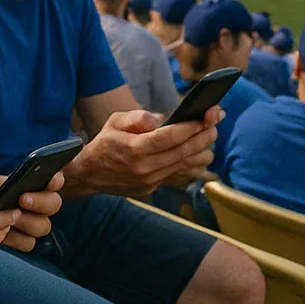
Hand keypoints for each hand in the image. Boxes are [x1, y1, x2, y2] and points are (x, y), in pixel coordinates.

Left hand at [1, 172, 64, 252]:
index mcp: (38, 182)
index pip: (55, 179)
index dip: (56, 179)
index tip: (50, 179)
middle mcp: (41, 202)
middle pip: (53, 204)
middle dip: (41, 201)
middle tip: (23, 199)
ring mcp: (33, 222)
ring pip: (43, 226)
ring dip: (27, 222)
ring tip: (9, 219)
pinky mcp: (23, 239)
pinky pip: (28, 242)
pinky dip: (16, 239)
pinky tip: (2, 234)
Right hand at [66, 108, 219, 197]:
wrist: (90, 173)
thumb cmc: (105, 142)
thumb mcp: (114, 122)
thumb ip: (136, 118)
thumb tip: (158, 119)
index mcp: (134, 149)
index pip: (170, 137)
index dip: (191, 126)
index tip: (206, 115)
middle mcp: (144, 167)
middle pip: (183, 151)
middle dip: (203, 135)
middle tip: (214, 123)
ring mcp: (149, 180)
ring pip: (184, 164)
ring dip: (202, 150)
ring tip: (211, 136)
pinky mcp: (152, 187)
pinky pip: (177, 173)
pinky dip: (190, 162)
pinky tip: (199, 152)